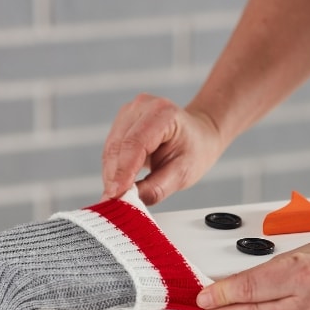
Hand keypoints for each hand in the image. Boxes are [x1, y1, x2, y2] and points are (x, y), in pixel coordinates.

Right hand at [101, 93, 223, 204]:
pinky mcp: (121, 122)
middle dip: (114, 176)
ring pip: (110, 148)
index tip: (115, 195)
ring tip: (115, 197)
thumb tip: (129, 201)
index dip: (123, 171)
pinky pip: (111, 148)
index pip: (135, 143)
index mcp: (163, 113)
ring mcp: (129, 112)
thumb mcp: (183, 173)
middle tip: (112, 203)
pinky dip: (113, 168)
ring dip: (111, 174)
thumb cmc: (195, 150)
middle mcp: (142, 106)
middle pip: (118, 145)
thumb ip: (156, 189)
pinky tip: (117, 183)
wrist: (199, 134)